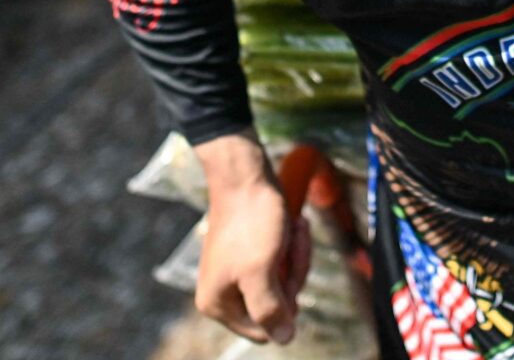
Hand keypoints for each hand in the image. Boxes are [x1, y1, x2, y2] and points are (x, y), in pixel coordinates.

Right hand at [193, 134, 310, 343]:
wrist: (245, 175)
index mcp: (217, 304)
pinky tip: (292, 225)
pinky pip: (282, 261)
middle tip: (289, 243)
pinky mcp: (251, 253)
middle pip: (277, 305)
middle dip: (292, 272)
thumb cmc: (251, 221)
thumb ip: (269, 309)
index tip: (284, 273)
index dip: (283, 305)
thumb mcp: (262, 270)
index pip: (264, 330)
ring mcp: (237, 272)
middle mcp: (223, 292)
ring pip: (284, 281)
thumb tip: (284, 339)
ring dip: (295, 254)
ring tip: (291, 229)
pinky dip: (292, 244)